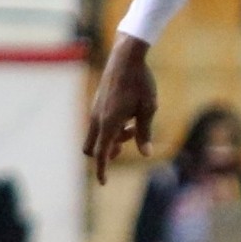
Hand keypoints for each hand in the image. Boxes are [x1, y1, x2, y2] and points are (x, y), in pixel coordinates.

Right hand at [84, 33, 157, 185]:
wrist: (127, 58)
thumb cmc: (141, 83)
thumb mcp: (148, 109)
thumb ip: (144, 133)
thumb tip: (146, 153)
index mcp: (108, 122)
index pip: (101, 153)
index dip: (102, 170)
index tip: (104, 183)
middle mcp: (97, 118)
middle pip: (92, 148)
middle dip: (107, 152)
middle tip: (130, 139)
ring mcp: (94, 110)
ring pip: (96, 135)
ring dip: (112, 137)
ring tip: (135, 125)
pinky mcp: (97, 103)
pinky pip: (99, 124)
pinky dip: (111, 127)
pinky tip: (130, 116)